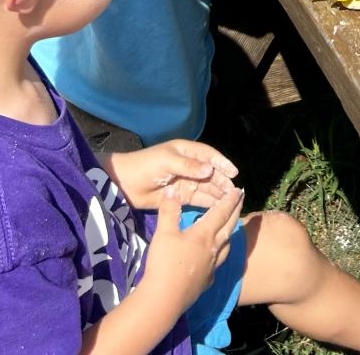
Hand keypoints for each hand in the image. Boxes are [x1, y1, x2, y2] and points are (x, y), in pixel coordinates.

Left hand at [105, 141, 238, 211]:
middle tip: (234, 192)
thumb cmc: (146, 166)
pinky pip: (198, 199)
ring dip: (218, 193)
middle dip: (222, 181)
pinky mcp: (181, 197)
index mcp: (186, 152)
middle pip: (210, 173)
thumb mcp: (167, 162)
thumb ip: (189, 166)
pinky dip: (208, 203)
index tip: (233, 172)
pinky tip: (218, 208)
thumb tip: (210, 170)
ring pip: (206, 187)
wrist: (125, 184)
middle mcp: (189, 166)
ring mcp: (186, 182)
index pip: (209, 156)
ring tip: (230, 201)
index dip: (222, 163)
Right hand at [135, 185, 245, 316]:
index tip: (239, 190)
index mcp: (204, 235)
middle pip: (228, 227)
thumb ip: (169, 210)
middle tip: (242, 200)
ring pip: (226, 247)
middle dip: (236, 211)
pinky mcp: (206, 282)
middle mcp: (213, 249)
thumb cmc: (164, 263)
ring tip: (232, 228)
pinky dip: (219, 256)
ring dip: (230, 234)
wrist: (164, 300)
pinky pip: (217, 265)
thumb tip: (173, 190)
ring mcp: (211, 267)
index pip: (221, 213)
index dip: (230, 200)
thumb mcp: (164, 233)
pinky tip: (215, 259)